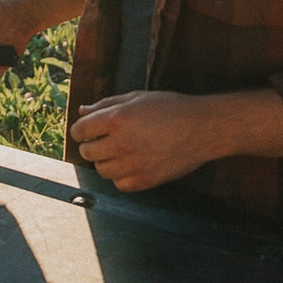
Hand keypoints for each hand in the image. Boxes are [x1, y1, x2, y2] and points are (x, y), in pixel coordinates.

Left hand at [69, 91, 216, 191]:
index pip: (80, 131)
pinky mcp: (147, 180)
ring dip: (105, 161)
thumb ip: (105, 104)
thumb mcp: (135, 98)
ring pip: (102, 170)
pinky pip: (120, 185)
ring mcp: (135, 164)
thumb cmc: (169, 108)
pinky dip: (121, 177)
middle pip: (87, 153)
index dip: (80, 130)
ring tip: (118, 152)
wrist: (203, 128)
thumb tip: (82, 111)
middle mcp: (122, 143)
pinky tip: (130, 164)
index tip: (86, 130)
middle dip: (91, 145)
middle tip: (102, 140)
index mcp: (117, 119)